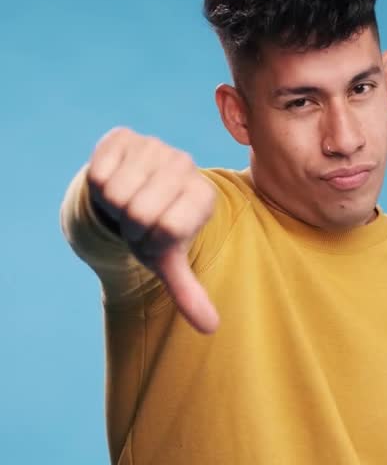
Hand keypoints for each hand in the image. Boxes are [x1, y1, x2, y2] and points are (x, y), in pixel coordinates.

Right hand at [86, 126, 219, 333]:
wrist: (131, 192)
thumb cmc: (154, 229)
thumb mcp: (169, 260)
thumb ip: (189, 293)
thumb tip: (210, 328)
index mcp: (203, 197)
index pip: (168, 228)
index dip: (150, 241)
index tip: (154, 235)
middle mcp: (185, 165)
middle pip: (139, 211)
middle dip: (130, 225)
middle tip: (136, 219)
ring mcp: (155, 145)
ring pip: (117, 192)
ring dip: (113, 205)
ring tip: (126, 200)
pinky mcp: (124, 136)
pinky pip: (99, 170)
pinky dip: (99, 183)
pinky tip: (113, 180)